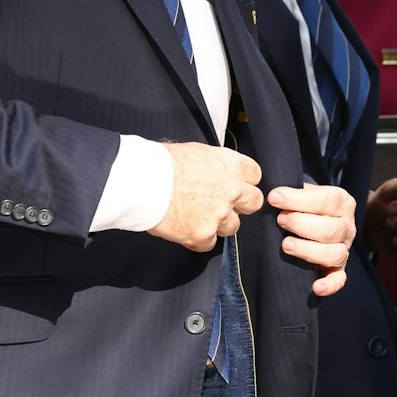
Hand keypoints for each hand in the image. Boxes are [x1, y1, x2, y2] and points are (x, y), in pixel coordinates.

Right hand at [148, 142, 263, 251]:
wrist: (142, 182)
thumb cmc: (161, 163)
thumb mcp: (195, 152)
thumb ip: (213, 165)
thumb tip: (211, 172)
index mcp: (231, 165)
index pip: (254, 175)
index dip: (244, 181)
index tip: (236, 185)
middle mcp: (232, 190)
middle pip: (253, 202)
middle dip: (240, 205)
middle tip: (222, 205)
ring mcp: (219, 214)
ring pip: (233, 226)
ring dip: (218, 224)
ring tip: (198, 217)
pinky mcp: (203, 234)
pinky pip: (209, 243)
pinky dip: (198, 239)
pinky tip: (185, 229)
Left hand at [269, 183, 356, 296]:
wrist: (319, 220)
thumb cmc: (306, 206)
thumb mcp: (305, 192)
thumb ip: (294, 191)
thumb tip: (272, 190)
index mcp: (341, 202)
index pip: (326, 200)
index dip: (299, 199)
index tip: (274, 198)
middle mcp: (346, 226)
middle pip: (331, 229)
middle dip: (302, 224)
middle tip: (280, 221)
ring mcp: (344, 249)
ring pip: (335, 253)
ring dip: (309, 250)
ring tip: (286, 245)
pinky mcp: (338, 270)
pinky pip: (339, 280)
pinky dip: (329, 285)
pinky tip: (315, 287)